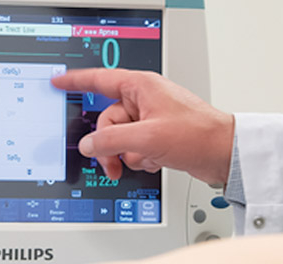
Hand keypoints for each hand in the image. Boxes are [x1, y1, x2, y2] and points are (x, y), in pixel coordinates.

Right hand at [52, 69, 234, 183]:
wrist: (224, 154)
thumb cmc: (198, 134)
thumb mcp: (146, 138)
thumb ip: (111, 141)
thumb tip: (89, 145)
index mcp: (141, 86)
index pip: (99, 80)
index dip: (76, 81)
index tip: (58, 82)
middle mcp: (145, 100)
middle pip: (108, 121)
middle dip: (110, 145)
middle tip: (113, 163)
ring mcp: (152, 119)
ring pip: (121, 138)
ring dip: (129, 154)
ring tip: (146, 159)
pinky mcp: (158, 136)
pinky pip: (135, 148)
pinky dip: (142, 157)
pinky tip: (158, 159)